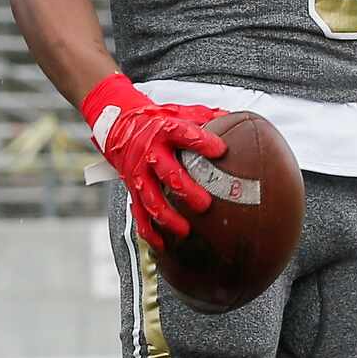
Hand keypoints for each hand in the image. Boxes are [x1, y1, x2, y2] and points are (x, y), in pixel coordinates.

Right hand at [80, 72, 226, 249]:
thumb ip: (207, 117)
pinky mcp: (132, 189)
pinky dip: (149, 231)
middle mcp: (150, 153)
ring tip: (185, 230)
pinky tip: (162, 244)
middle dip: (186, 190)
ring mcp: (139, 173)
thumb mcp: (181, 112)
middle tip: (205, 204)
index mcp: (164, 130)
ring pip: (150, 199)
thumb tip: (236, 119)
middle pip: (167, 173)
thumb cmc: (158, 120)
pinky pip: (138, 214)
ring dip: (167, 217)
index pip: (184, 134)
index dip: (202, 142)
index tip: (222, 150)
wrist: (119, 123)